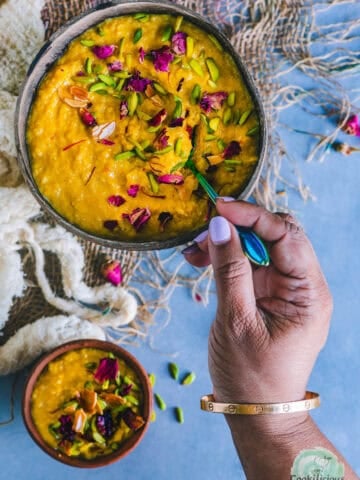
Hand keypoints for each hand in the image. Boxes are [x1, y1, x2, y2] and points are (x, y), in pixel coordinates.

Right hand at [183, 199, 332, 404]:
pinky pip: (250, 265)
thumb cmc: (250, 375)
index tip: (218, 208)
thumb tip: (220, 226)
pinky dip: (227, 260)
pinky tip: (203, 260)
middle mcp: (303, 286)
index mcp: (308, 292)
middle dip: (239, 228)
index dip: (252, 216)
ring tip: (196, 252)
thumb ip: (230, 269)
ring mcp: (287, 290)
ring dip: (229, 243)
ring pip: (260, 247)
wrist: (257, 412)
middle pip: (276, 235)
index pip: (286, 235)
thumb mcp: (236, 321)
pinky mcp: (270, 295)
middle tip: (204, 234)